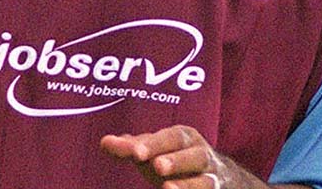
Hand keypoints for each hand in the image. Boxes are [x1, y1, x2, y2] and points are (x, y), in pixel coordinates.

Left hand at [100, 125, 244, 188]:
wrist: (217, 179)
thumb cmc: (176, 160)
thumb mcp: (155, 152)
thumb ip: (132, 148)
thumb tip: (105, 142)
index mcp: (186, 138)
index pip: (172, 137)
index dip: (155, 144)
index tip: (136, 154)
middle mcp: (202, 155)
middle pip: (193, 155)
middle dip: (176, 160)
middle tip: (157, 166)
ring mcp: (211, 178)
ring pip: (204, 181)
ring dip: (187, 185)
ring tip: (168, 188)